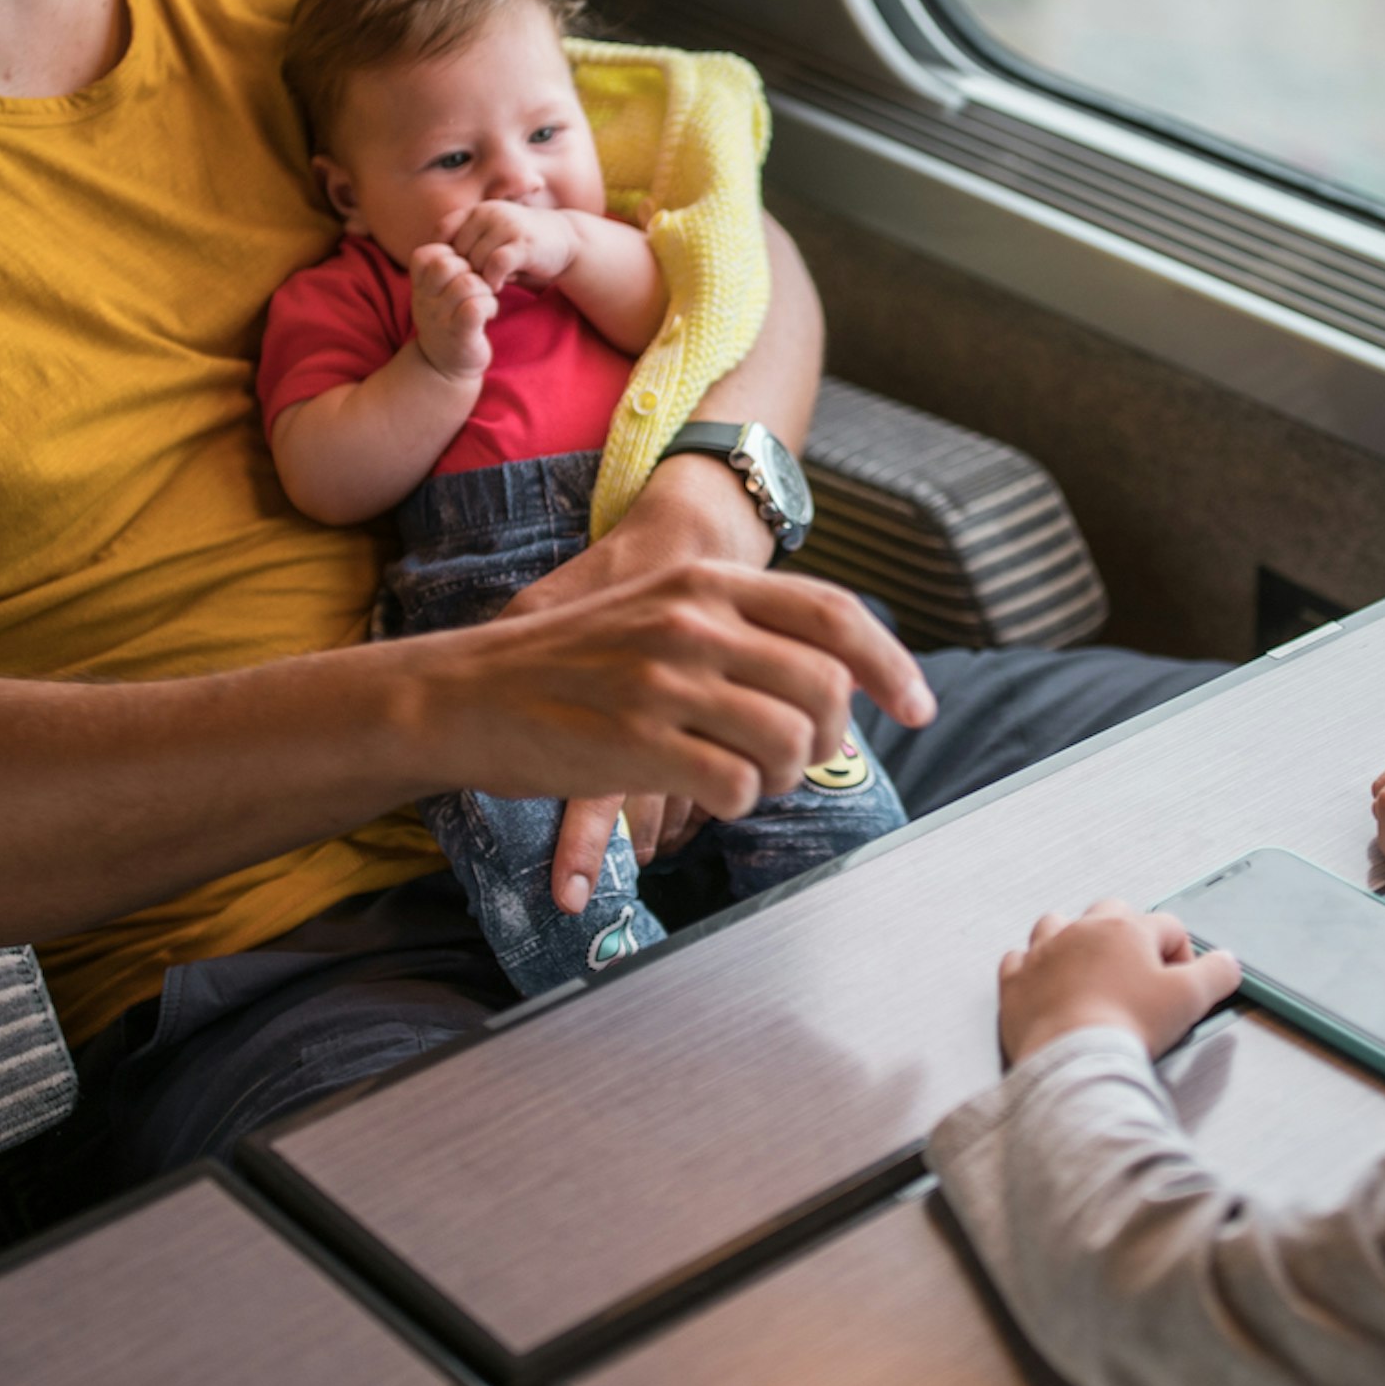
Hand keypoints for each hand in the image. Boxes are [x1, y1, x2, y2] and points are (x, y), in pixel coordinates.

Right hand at [407, 245, 495, 382]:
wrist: (446, 365)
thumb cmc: (448, 318)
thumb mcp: (437, 290)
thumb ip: (443, 264)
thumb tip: (458, 230)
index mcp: (419, 285)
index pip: (428, 253)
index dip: (451, 254)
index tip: (462, 269)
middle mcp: (425, 300)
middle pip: (448, 263)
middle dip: (471, 268)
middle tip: (478, 283)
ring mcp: (440, 318)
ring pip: (467, 283)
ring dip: (484, 288)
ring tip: (486, 298)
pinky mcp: (460, 334)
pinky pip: (475, 307)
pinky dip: (489, 305)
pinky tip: (489, 313)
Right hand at [410, 559, 931, 879]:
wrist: (464, 691)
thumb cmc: (569, 661)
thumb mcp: (657, 611)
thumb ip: (736, 626)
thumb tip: (832, 672)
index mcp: (705, 583)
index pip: (833, 614)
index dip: (892, 663)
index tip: (920, 707)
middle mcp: (693, 623)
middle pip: (825, 686)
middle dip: (830, 737)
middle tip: (799, 759)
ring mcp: (665, 682)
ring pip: (789, 740)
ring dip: (784, 776)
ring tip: (746, 780)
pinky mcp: (637, 742)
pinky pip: (735, 786)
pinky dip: (737, 802)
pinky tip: (707, 795)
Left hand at [449, 199, 579, 290]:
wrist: (566, 240)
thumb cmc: (521, 244)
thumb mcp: (491, 238)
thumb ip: (468, 246)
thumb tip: (437, 268)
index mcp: (477, 211)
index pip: (443, 229)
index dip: (442, 254)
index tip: (451, 272)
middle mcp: (489, 213)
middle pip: (458, 250)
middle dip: (464, 271)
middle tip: (473, 285)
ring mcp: (506, 226)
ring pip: (475, 259)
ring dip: (479, 278)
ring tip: (487, 286)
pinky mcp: (523, 243)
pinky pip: (496, 264)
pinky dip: (493, 279)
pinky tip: (498, 286)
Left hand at [996, 900, 1240, 1063]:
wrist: (1073, 1059)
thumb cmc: (1128, 1026)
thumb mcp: (1190, 999)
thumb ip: (1218, 974)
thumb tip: (1227, 963)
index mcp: (1127, 930)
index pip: (1167, 927)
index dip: (1182, 955)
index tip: (1180, 986)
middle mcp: (1082, 931)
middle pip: (1112, 912)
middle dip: (1129, 936)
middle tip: (1139, 975)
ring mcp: (1044, 953)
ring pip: (1059, 924)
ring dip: (1075, 940)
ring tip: (1090, 969)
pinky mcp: (1016, 981)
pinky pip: (1020, 959)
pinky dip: (1033, 968)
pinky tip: (1046, 984)